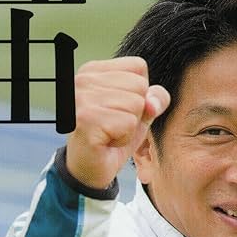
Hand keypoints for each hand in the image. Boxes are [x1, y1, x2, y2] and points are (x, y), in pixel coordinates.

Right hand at [65, 57, 170, 188]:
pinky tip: (107, 141)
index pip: (138, 66)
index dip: (140, 93)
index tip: (119, 109)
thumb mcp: (140, 113)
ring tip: (110, 132)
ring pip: (136, 104)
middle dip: (135, 111)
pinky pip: (128, 123)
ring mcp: (82, 99)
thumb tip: (153, 101)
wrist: (90, 169)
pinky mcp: (86, 119)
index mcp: (94, 70)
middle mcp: (83, 79)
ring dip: (129, 126)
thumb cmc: (112, 137)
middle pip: (139, 85)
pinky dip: (124, 138)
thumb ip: (154, 99)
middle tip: (114, 125)